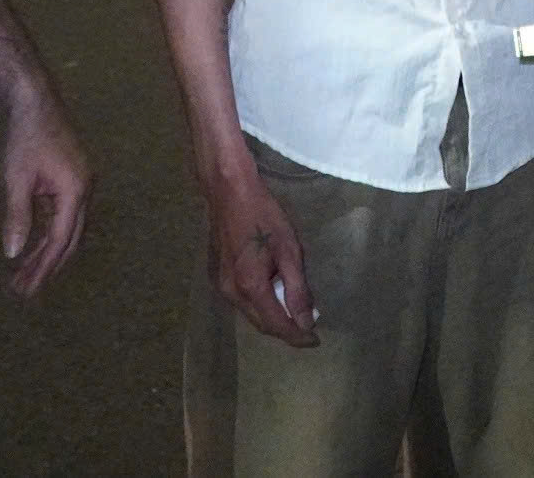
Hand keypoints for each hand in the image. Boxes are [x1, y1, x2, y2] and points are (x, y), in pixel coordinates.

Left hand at [0, 87, 89, 298]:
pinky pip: (64, 216)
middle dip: (48, 266)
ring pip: (68, 229)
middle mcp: (85, 190)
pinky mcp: (72, 179)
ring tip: (26, 274)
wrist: (34, 101)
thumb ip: (18, 217)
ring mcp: (81, 184)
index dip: (44, 267)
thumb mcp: (16, 179)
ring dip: (48, 252)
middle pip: (70, 239)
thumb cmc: (24, 138)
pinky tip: (34, 244)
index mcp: (76, 191)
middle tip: (24, 291)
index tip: (26, 288)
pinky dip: (49, 234)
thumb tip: (13, 254)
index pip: (61, 239)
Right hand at [207, 157, 317, 348]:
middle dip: (286, 329)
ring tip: (296, 310)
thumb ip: (297, 289)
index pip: (277, 325)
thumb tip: (307, 321)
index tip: (316, 340)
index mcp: (250, 287)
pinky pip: (242, 302)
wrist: (227, 192)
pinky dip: (260, 304)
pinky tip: (274, 294)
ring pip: (251, 314)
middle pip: (262, 324)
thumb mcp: (289, 250)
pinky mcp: (216, 277)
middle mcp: (231, 293)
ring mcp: (220, 286)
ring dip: (273, 317)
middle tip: (309, 327)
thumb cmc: (264, 215)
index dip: (297, 336)